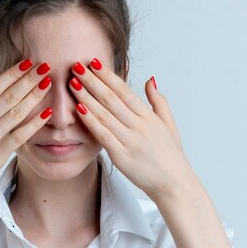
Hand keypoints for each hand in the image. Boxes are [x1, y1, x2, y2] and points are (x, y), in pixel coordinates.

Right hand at [0, 59, 53, 202]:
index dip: (11, 74)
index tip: (25, 63)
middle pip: (8, 95)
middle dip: (28, 79)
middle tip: (44, 66)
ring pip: (16, 112)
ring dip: (34, 96)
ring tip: (48, 83)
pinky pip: (20, 136)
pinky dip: (35, 123)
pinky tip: (47, 113)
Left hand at [68, 58, 195, 200]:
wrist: (174, 184)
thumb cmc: (171, 156)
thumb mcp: (169, 124)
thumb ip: (158, 101)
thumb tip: (149, 79)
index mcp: (148, 116)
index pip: (124, 90)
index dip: (108, 75)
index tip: (94, 63)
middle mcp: (139, 125)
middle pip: (111, 98)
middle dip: (92, 80)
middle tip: (76, 66)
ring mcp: (130, 140)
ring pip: (104, 113)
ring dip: (86, 97)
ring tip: (72, 82)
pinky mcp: (122, 156)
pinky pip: (103, 135)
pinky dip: (90, 121)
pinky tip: (78, 109)